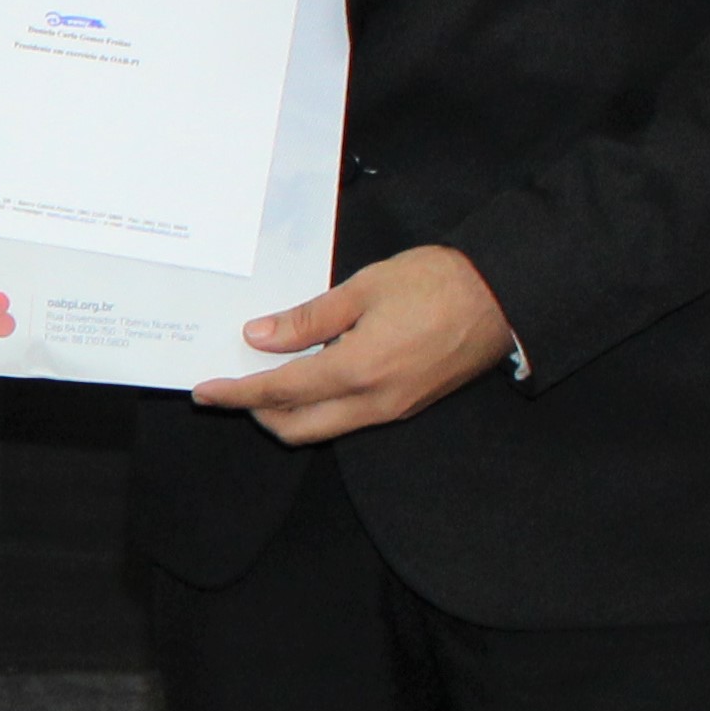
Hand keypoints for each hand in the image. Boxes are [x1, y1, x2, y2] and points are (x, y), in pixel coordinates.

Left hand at [189, 244, 516, 441]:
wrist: (504, 298)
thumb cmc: (438, 283)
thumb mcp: (364, 289)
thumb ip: (308, 318)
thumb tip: (260, 338)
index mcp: (357, 370)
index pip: (279, 393)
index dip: (237, 394)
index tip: (206, 392)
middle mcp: (372, 402)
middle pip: (296, 427)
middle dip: (257, 413)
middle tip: (233, 385)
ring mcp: (392, 410)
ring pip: (324, 427)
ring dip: (288, 412)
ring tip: (267, 376)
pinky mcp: (406, 405)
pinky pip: (349, 417)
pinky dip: (320, 405)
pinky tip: (310, 374)